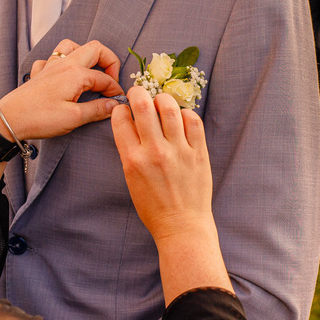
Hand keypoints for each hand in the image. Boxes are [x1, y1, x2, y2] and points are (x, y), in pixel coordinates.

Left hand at [0, 39, 122, 139]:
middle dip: (109, 61)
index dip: (116, 90)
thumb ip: (98, 109)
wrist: (9, 120)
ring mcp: (50, 66)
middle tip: (112, 80)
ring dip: (86, 55)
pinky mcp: (39, 73)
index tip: (119, 102)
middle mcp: (64, 64)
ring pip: (72, 46)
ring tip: (91, 71)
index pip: (105, 78)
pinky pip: (52, 58)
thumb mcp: (74, 118)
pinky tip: (63, 76)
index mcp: (76, 73)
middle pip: (95, 49)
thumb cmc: (40, 118)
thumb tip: (115, 105)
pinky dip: (61, 62)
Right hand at [112, 87, 228, 302]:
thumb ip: (130, 151)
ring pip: (170, 107)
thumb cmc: (153, 207)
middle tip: (139, 93)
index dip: (120, 109)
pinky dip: (185, 113)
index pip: (121, 119)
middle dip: (138, 92)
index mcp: (133, 160)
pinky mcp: (199, 153)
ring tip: (161, 102)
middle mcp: (155, 152)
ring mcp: (179, 151)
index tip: (124, 109)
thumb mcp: (131, 180)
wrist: (182, 226)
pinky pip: (193, 121)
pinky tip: (181, 118)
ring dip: (163, 99)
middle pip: (143, 105)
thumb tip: (130, 123)